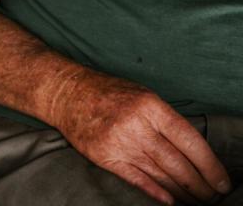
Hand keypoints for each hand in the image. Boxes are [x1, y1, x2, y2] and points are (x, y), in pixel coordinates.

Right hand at [53, 72, 230, 204]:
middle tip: (212, 197)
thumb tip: (193, 151)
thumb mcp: (143, 95)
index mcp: (150, 106)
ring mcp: (119, 143)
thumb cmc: (108, 93)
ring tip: (195, 200)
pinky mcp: (105, 156)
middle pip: (178, 164)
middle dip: (200, 185)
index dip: (210, 165)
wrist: (67, 94)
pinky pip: (136, 179)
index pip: (190, 141)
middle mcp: (136, 125)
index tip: (222, 181)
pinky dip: (155, 192)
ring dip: (182, 192)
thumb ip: (166, 121)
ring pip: (160, 175)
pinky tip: (169, 201)